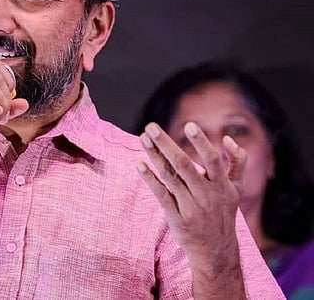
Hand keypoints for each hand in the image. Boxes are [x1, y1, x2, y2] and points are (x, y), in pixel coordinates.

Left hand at [137, 122, 246, 292]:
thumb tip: (228, 138)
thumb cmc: (224, 213)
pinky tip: (140, 165)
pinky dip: (150, 180)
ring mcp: (191, 207)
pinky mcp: (176, 218)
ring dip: (155, 156)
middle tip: (151, 126)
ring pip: (170, 177)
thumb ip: (237, 162)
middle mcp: (207, 195)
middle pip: (184, 165)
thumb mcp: (237, 189)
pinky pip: (162, 195)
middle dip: (166, 144)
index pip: (212, 160)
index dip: (201, 142)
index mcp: (222, 186)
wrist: (216, 251)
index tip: (189, 125)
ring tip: (143, 138)